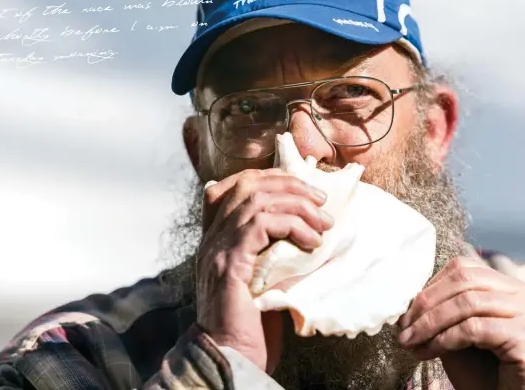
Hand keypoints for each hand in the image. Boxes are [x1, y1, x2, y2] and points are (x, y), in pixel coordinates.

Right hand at [196, 168, 332, 373]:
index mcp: (216, 238)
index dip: (265, 177)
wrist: (230, 356)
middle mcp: (212, 237)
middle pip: (245, 185)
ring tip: (323, 222)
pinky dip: (292, 226)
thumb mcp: (261, 275)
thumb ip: (270, 249)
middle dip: (288, 184)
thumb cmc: (250, 321)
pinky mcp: (230, 263)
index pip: (229, 187)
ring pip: (255, 200)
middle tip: (320, 200)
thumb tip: (304, 228)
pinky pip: (261, 225)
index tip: (299, 186)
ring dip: (297, 204)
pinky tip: (312, 242)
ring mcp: (217, 248)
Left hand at [398, 256, 524, 389]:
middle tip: (403, 326)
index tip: (407, 309)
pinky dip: (443, 339)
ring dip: (429, 323)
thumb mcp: (457, 332)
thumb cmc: (483, 370)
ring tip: (409, 341)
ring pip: (466, 303)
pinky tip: (427, 352)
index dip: (430, 286)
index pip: (463, 268)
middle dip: (426, 302)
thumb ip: (441, 311)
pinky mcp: (523, 338)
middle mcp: (519, 295)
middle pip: (464, 280)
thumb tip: (407, 301)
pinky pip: (473, 329)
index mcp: (504, 287)